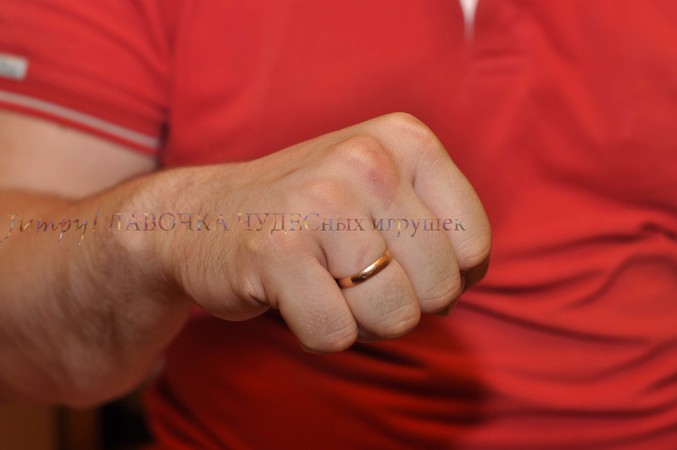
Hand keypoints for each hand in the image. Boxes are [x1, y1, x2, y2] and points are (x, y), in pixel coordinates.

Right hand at [143, 113, 490, 351]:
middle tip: (352, 276)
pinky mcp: (277, 251)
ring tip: (323, 282)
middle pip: (439, 288)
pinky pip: (336, 335)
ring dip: (361, 320)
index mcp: (404, 139)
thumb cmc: (306, 215)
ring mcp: (320, 203)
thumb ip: (436, 224)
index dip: (445, 276)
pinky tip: (292, 294)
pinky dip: (317, 332)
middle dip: (401, 303)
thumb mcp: (381, 190)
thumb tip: (466, 284)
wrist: (202, 216)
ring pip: (395, 316)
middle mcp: (366, 160)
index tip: (400, 263)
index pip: (474, 245)